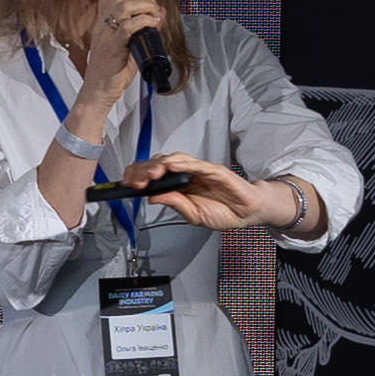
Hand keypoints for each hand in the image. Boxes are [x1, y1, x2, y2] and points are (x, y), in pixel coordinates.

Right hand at [89, 0, 172, 70]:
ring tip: (154, 14)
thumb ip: (144, 27)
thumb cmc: (112, 69)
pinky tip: (153, 24)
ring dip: (144, 5)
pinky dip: (143, 21)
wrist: (97, 91)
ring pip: (123, 5)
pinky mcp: (113, 48)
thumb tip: (160, 12)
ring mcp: (106, 35)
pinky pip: (127, 27)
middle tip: (153, 4)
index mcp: (102, 21)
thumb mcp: (129, 44)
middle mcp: (102, 24)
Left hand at [115, 152, 297, 234]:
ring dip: (160, 165)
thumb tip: (152, 197)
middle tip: (135, 181)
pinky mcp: (214, 170)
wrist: (247, 214)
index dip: (138, 177)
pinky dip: (183, 164)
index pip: (153, 174)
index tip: (127, 185)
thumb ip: (174, 204)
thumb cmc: (223, 212)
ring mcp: (199, 170)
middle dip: (143, 170)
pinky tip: (172, 167)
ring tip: (151, 174)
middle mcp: (186, 174)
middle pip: (159, 163)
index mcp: (178, 185)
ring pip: (174, 159)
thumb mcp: (193, 216)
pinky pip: (197, 164)